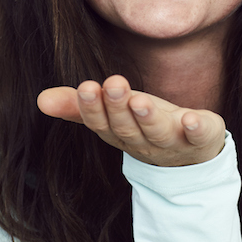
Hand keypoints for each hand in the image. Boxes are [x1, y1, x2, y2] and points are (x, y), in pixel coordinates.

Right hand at [37, 75, 225, 166]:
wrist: (189, 157)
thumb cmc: (142, 125)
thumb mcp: (110, 114)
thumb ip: (78, 106)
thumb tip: (41, 99)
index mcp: (118, 134)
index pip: (101, 123)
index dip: (93, 108)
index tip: (86, 87)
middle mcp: (142, 141)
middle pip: (127, 126)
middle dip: (118, 107)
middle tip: (112, 84)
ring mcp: (172, 142)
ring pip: (157, 131)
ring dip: (148, 117)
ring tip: (140, 99)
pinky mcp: (200, 137)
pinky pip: (199, 134)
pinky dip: (195, 128)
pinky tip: (191, 118)